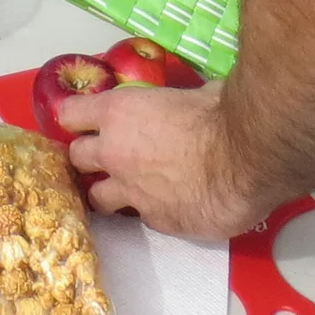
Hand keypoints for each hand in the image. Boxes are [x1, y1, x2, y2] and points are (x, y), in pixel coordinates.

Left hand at [59, 82, 279, 239]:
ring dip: (108, 191)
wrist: (244, 161)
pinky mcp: (156, 222)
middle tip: (107, 155)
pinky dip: (151, 210)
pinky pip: (142, 216)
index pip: (70, 114)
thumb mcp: (189, 93)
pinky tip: (170, 204)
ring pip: (98, 197)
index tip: (85, 120)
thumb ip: (171, 103)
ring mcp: (131, 193)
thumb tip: (186, 103)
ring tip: (127, 188)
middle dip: (88, 156)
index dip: (77, 117)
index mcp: (116, 113)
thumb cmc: (220, 113)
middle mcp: (114, 153)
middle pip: (77, 157)